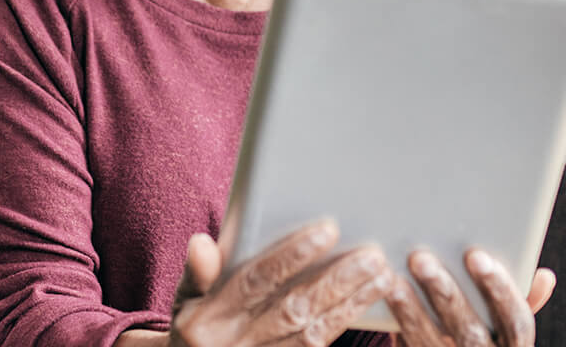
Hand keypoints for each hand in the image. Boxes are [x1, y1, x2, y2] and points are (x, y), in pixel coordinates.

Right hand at [164, 220, 395, 346]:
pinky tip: (366, 303)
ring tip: (382, 276)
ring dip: (350, 305)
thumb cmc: (193, 328)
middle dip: (335, 281)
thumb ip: (196, 273)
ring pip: (313, 333)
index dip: (291, 255)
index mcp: (207, 319)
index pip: (255, 281)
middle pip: (293, 309)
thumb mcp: (184, 301)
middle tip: (371, 255)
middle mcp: (234, 343)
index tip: (328, 230)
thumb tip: (201, 242)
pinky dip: (342, 324)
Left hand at [384, 249, 555, 346]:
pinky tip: (386, 296)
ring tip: (394, 278)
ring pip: (433, 342)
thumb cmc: (484, 333)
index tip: (477, 256)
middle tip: (421, 259)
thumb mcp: (505, 325)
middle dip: (445, 293)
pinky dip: (398, 322)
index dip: (500, 290)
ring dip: (412, 308)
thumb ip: (519, 300)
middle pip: (470, 332)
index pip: (516, 322)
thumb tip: (545, 277)